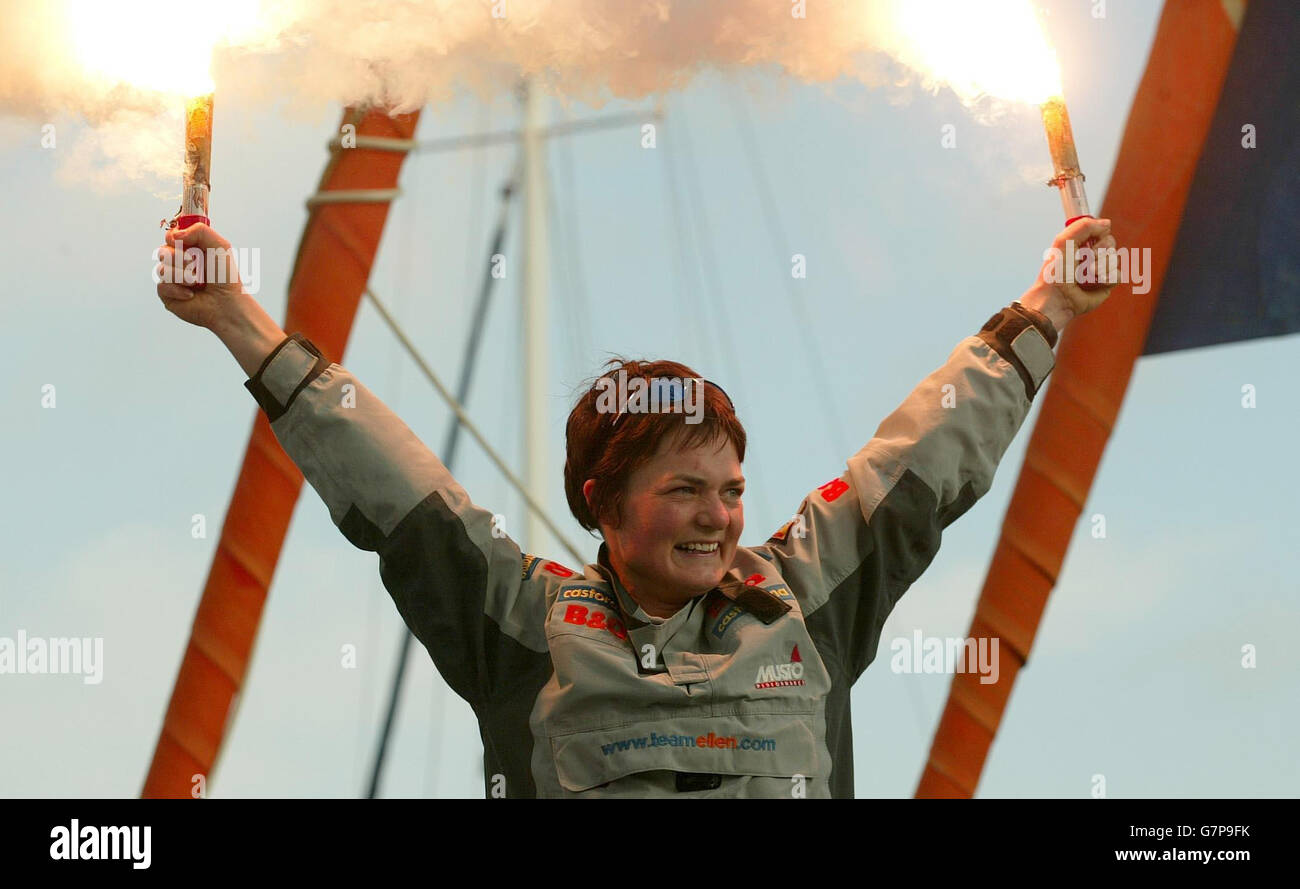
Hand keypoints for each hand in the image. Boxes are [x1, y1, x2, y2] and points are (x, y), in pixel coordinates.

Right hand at [153, 222, 244, 330]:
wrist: (226, 303)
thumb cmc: (225, 276)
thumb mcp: (219, 246)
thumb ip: (200, 230)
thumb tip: (174, 235)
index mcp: (189, 249)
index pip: (170, 236)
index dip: (173, 237)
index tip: (184, 242)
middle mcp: (178, 263)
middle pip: (162, 251)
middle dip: (180, 258)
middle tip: (194, 264)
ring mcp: (172, 278)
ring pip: (162, 269)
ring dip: (182, 275)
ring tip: (197, 283)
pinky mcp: (167, 294)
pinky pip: (162, 286)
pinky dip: (178, 290)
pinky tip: (191, 295)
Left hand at [1019, 216, 1120, 331]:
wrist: (1057, 298)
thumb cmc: (1056, 271)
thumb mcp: (1064, 241)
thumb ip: (1084, 226)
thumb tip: (1107, 224)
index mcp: (1080, 244)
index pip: (1101, 230)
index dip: (1098, 234)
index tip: (1087, 241)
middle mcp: (1091, 255)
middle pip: (1111, 242)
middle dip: (1099, 250)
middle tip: (1086, 259)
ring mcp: (1100, 269)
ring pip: (1115, 258)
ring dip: (1101, 265)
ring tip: (1087, 274)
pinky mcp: (1106, 284)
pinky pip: (1118, 274)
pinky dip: (1107, 277)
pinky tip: (1096, 282)